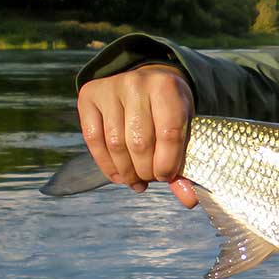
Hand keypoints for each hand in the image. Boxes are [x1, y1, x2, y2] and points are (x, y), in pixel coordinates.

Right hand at [77, 63, 194, 204]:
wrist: (148, 78)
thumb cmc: (169, 110)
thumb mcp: (183, 128)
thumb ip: (183, 163)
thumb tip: (189, 200)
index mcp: (167, 88)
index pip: (169, 134)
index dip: (167, 164)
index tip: (165, 176)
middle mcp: (137, 83)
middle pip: (139, 143)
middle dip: (145, 171)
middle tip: (149, 178)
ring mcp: (111, 88)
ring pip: (115, 144)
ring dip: (126, 172)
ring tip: (135, 180)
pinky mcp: (89, 96)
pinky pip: (93, 140)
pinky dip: (106, 164)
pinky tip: (118, 175)